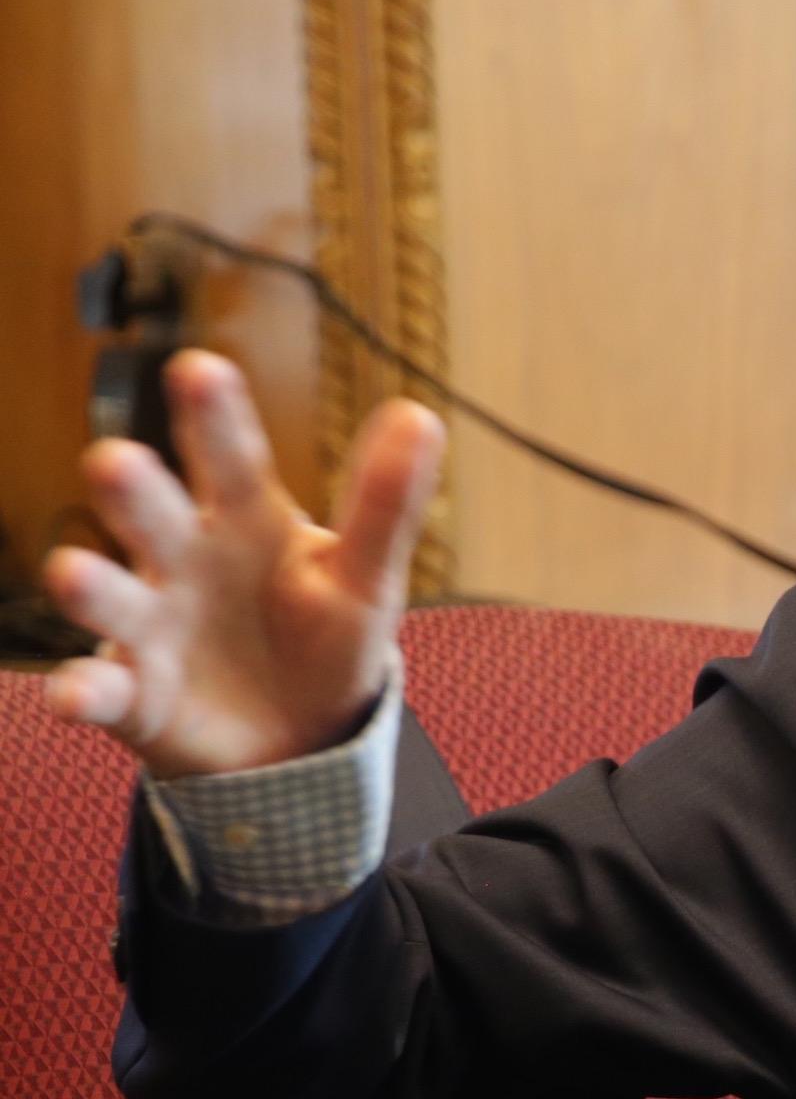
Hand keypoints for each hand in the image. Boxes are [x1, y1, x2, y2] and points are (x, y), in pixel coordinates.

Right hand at [41, 349, 443, 778]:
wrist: (300, 731)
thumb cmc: (324, 630)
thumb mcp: (365, 574)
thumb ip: (386, 504)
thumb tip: (420, 415)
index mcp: (244, 517)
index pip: (231, 457)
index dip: (215, 416)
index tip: (199, 367)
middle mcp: (181, 558)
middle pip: (153, 514)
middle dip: (133, 491)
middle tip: (116, 460)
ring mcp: (150, 624)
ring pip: (111, 596)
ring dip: (90, 586)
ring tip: (74, 573)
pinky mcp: (134, 694)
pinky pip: (100, 691)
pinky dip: (83, 691)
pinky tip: (72, 694)